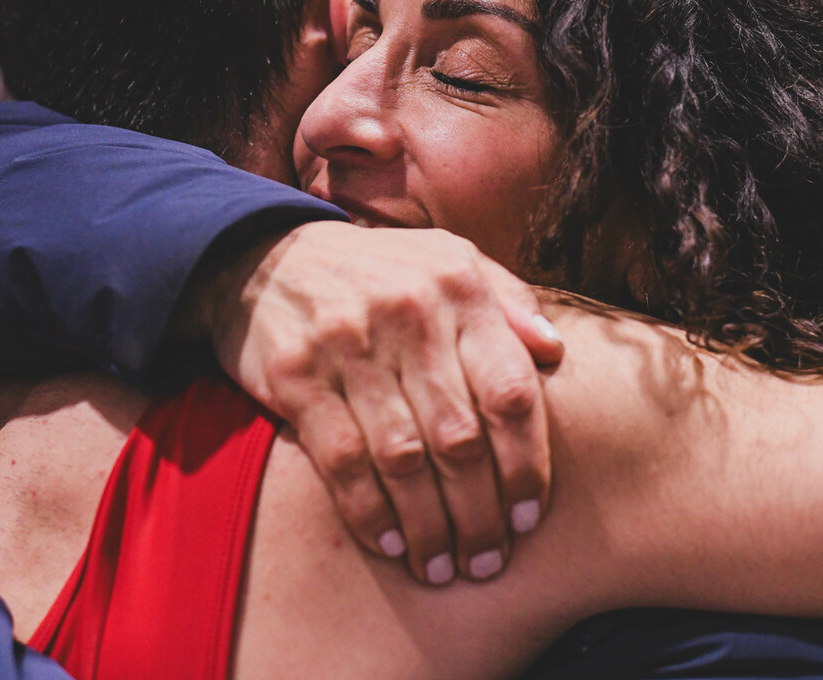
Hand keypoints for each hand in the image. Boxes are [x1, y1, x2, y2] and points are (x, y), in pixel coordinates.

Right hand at [193, 220, 562, 584]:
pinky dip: (369, 511)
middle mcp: (409, 315)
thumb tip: (556, 352)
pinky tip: (390, 544)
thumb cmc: (380, 271)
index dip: (527, 465)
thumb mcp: (450, 259)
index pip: (510, 392)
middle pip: (460, 439)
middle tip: (488, 561)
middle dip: (479, 515)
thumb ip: (508, 302)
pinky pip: (341, 460)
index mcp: (459, 289)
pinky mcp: (297, 376)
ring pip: (403, 459)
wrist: (266, 255)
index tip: (529, 516)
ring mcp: (349, 346)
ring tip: (442, 568)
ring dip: (428, 527)